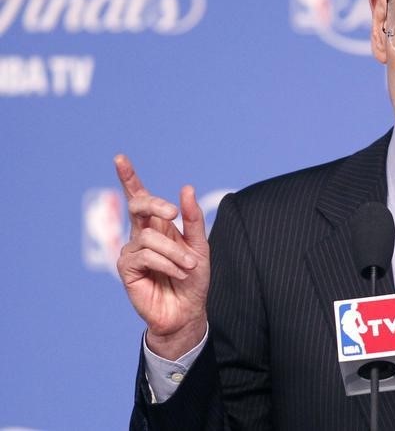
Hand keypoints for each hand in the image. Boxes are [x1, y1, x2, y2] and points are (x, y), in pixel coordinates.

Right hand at [114, 154, 209, 359]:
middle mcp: (141, 234)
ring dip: (176, 252)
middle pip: (139, 204)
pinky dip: (168, 263)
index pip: (139, 197)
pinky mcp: (126, 268)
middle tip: (172, 213)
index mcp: (157, 225)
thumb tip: (186, 188)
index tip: (120, 158)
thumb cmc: (193, 277)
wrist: (188, 309)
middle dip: (155, 203)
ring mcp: (131, 250)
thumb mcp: (200, 244)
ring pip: (151, 237)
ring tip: (188, 266)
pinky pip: (146, 255)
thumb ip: (193, 218)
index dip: (129, 177)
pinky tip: (177, 274)